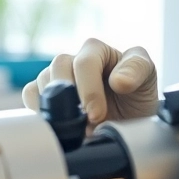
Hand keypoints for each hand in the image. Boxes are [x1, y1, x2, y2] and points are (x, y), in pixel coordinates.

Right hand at [21, 38, 159, 126]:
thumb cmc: (136, 93)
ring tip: (74, 128)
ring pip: (42, 83)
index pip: (85, 62)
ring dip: (55, 108)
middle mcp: (73, 60)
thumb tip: (118, 80)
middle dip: (70, 98)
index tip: (97, 114)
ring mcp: (56, 76)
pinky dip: (39, 111)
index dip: (89, 89)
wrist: (128, 120)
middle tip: (84, 123)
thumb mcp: (147, 77)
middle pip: (58, 68)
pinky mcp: (43, 93)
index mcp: (97, 50)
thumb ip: (137, 70)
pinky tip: (58, 126)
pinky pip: (31, 96)